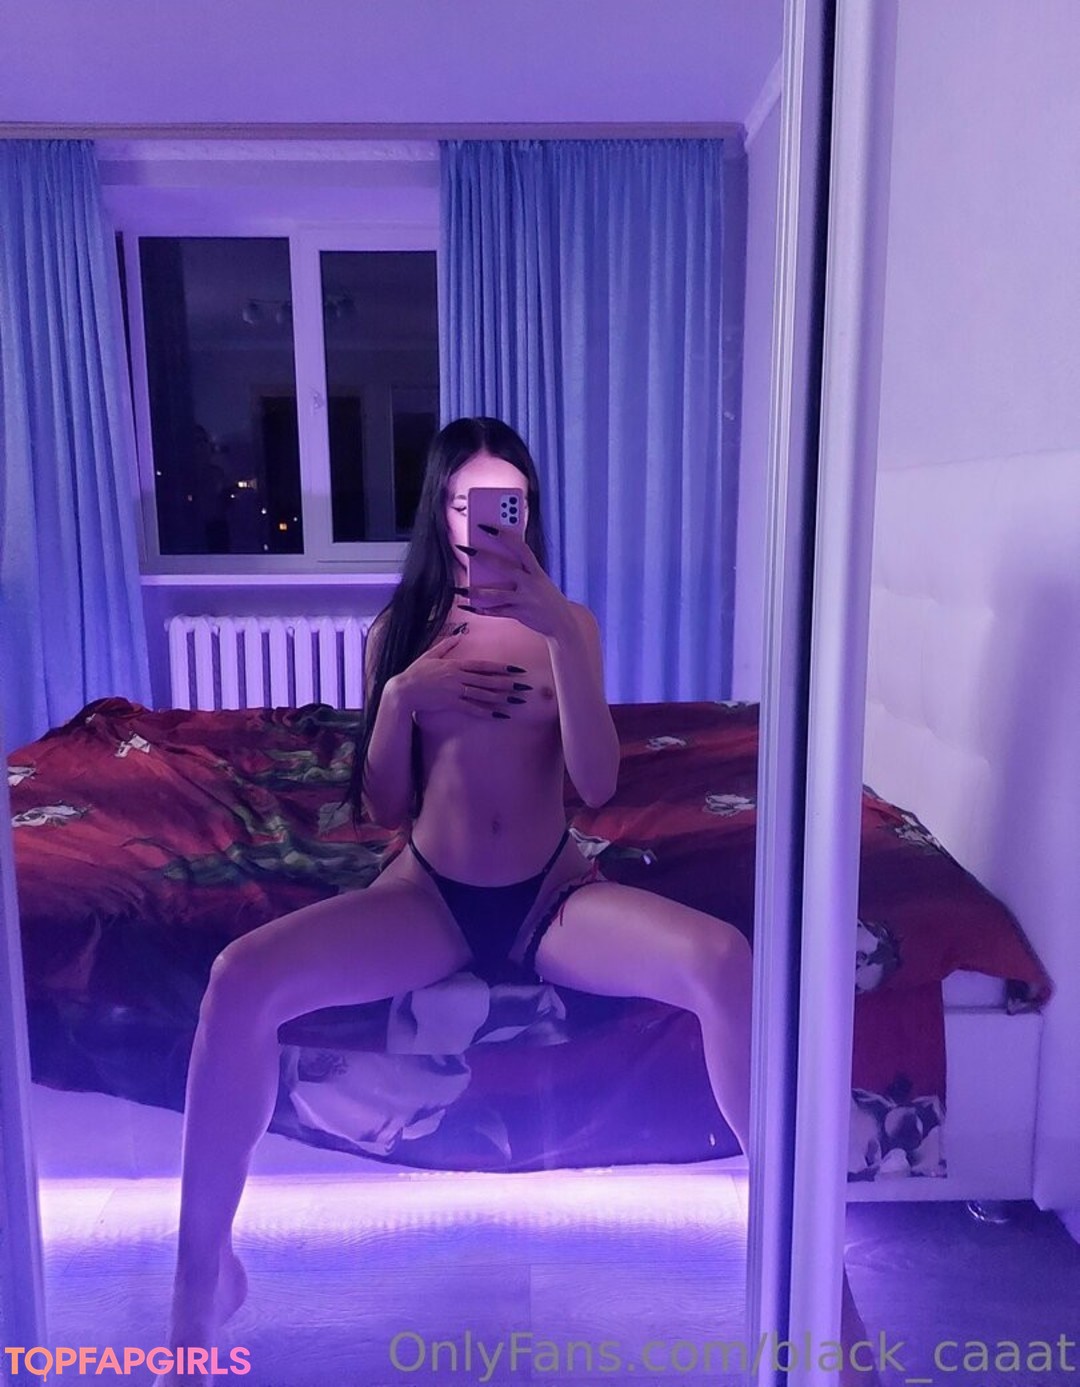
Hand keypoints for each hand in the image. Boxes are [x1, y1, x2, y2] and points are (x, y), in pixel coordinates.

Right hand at [390, 634, 530, 719]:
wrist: (404, 690)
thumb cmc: (416, 672)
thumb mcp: (430, 654)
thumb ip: (446, 645)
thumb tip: (459, 634)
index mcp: (455, 664)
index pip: (483, 665)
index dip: (501, 667)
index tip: (516, 669)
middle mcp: (458, 677)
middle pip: (487, 679)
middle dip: (507, 683)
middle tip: (524, 686)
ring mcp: (455, 690)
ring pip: (482, 694)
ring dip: (501, 697)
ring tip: (516, 701)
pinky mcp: (450, 703)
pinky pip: (471, 708)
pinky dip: (486, 711)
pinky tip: (498, 714)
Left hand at [457, 526, 573, 639]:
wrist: (563, 622)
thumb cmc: (548, 597)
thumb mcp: (540, 580)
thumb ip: (523, 571)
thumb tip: (496, 563)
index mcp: (537, 571)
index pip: (521, 548)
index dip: (504, 536)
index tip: (487, 527)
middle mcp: (531, 583)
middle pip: (503, 567)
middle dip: (482, 557)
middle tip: (465, 549)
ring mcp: (524, 600)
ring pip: (495, 594)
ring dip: (475, 591)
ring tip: (459, 587)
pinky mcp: (519, 614)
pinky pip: (496, 612)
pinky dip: (480, 609)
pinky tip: (467, 606)